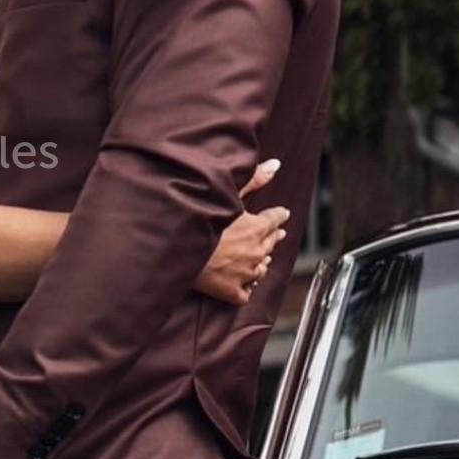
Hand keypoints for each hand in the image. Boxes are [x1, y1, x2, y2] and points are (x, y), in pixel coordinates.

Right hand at [195, 160, 289, 304]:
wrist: (177, 248)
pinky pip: (246, 293)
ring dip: (260, 262)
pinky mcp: (231, 291)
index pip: (275, 219)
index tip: (281, 214)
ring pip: (261, 269)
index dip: (278, 216)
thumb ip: (255, 179)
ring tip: (259, 259)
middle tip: (274, 234)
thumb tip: (276, 164)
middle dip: (272, 237)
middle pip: (271, 243)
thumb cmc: (199, 219)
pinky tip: (243, 284)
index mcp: (256, 227)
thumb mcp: (228, 194)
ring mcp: (245, 273)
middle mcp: (256, 251)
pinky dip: (245, 288)